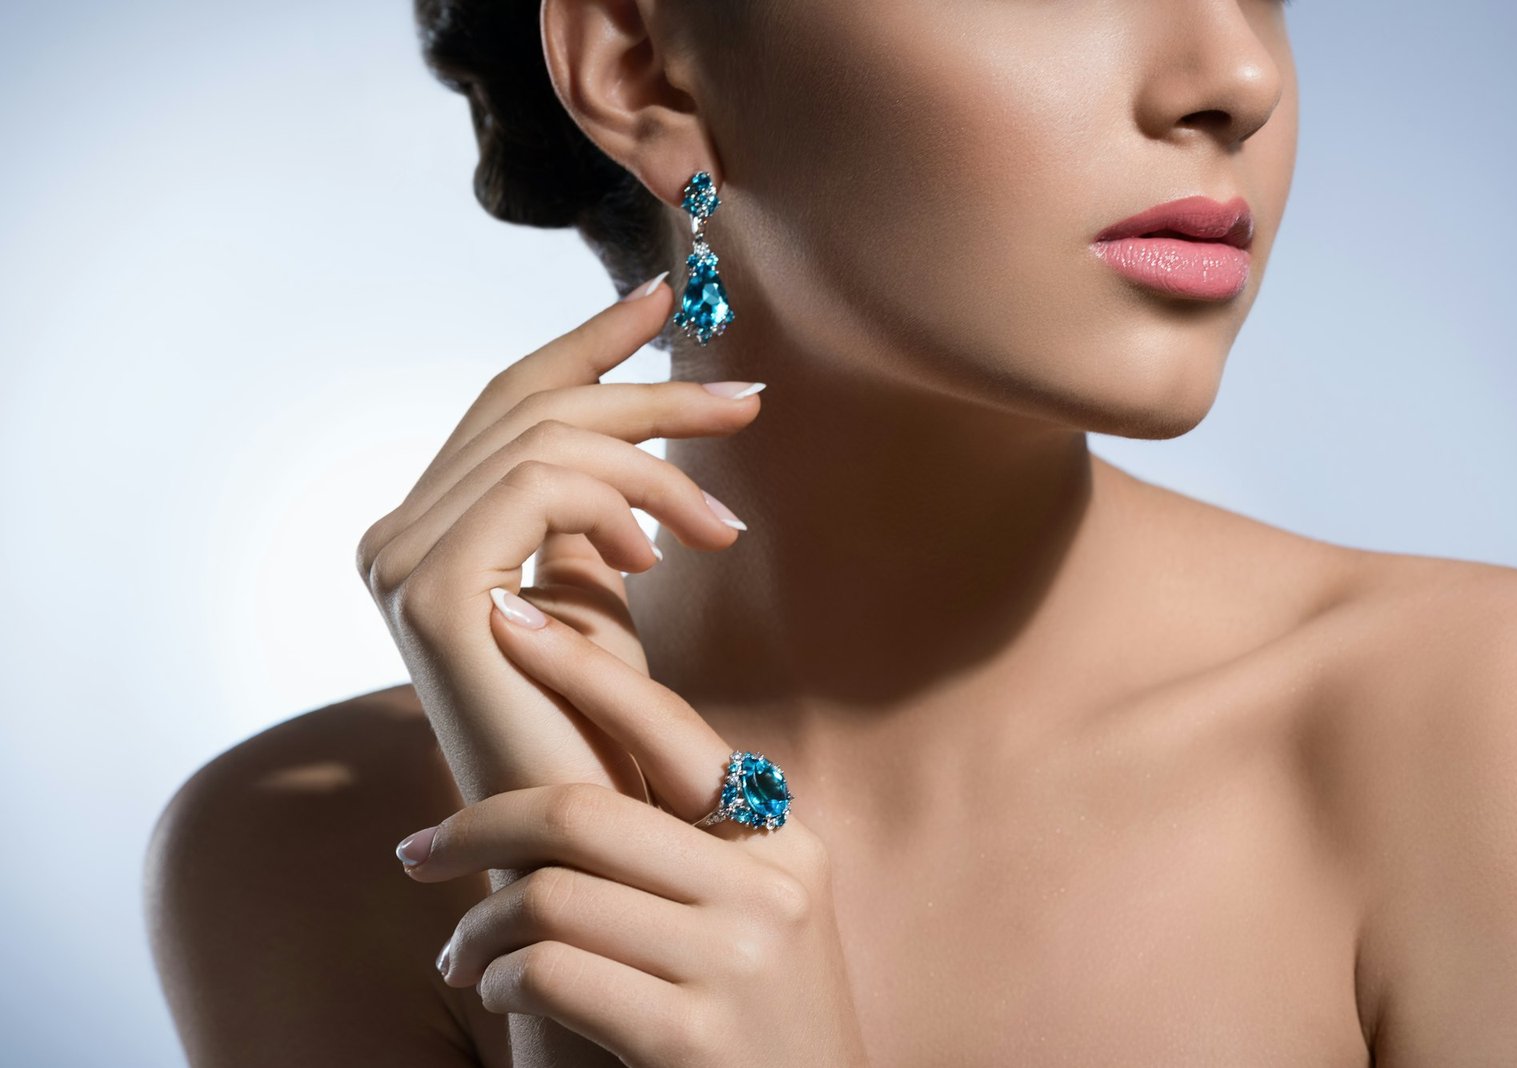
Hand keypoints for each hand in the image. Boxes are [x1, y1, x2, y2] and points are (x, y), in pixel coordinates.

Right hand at [354, 277, 761, 802]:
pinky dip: (617, 504)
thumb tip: (627, 430)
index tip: (666, 296)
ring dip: (656, 468)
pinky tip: (662, 556)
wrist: (582, 838)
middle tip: (747, 405)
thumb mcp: (594, 593)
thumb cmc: (593, 724)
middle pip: (531, 406)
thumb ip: (588, 510)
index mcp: (427, 526)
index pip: (506, 401)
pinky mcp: (431, 592)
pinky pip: (539, 489)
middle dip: (650, 392)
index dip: (585, 340)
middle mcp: (395, 534)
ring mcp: (401, 560)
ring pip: (547, 442)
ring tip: (717, 531)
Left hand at [395, 601, 870, 1067]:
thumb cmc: (757, 1020)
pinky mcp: (689, 1036)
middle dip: (477, 825)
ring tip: (462, 953)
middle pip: (585, 812)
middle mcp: (770, 888)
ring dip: (480, 925)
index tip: (509, 622)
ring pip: (552, 894)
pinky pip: (550, 971)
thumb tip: (576, 775)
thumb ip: (691, 843)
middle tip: (418, 850)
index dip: (583, 668)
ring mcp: (737, 961)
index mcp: (786, 841)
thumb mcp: (756, 913)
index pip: (672, 727)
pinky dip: (501, 977)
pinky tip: (500, 992)